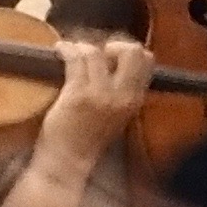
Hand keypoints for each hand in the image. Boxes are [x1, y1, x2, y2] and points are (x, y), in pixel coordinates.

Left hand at [39, 33, 153, 160]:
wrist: (67, 163)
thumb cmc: (86, 140)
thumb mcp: (116, 115)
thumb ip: (121, 91)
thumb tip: (111, 60)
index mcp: (135, 100)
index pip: (146, 60)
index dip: (127, 50)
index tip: (110, 54)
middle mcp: (123, 95)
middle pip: (131, 50)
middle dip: (112, 44)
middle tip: (95, 52)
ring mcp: (100, 94)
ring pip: (97, 52)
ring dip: (82, 47)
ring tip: (72, 51)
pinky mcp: (77, 94)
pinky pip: (75, 58)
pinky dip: (66, 49)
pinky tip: (60, 50)